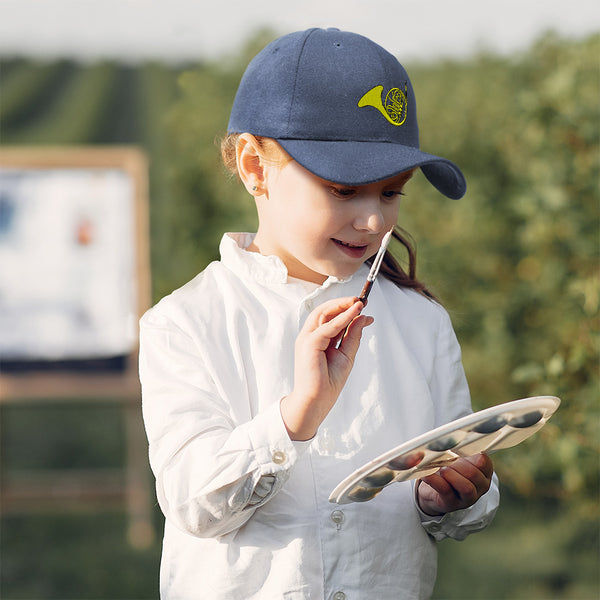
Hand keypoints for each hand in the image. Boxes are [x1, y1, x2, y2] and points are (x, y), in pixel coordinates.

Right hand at [280, 296, 372, 440]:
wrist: (317, 401)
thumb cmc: (329, 382)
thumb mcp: (347, 354)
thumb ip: (354, 335)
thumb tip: (365, 317)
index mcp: (317, 339)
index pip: (330, 317)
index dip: (346, 309)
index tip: (363, 305)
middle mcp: (310, 336)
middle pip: (324, 311)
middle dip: (343, 303)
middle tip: (361, 300)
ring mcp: (307, 339)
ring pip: (323, 313)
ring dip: (342, 306)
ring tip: (359, 302)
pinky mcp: (309, 343)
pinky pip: (328, 326)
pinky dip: (342, 318)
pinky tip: (354, 312)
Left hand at [416, 453, 493, 515]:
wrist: (434, 492)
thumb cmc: (450, 471)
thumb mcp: (458, 459)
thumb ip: (457, 449)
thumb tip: (446, 439)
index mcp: (484, 473)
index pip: (484, 462)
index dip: (470, 454)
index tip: (456, 449)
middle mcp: (479, 487)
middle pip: (474, 474)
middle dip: (458, 465)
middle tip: (446, 460)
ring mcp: (467, 498)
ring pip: (466, 487)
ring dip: (451, 474)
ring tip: (441, 469)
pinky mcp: (451, 503)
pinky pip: (445, 490)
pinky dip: (434, 479)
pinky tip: (426, 473)